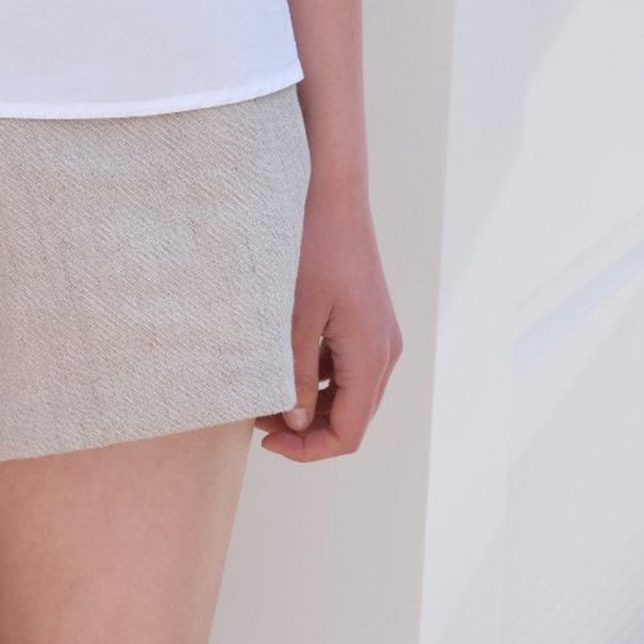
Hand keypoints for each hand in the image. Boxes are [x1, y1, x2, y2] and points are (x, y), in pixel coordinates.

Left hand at [254, 179, 402, 460]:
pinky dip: (319, 378)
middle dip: (307, 429)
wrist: (333, 193)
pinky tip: (282, 364)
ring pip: (350, 394)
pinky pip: (348, 367)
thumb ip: (298, 375)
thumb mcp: (296, 318)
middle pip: (352, 417)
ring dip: (312, 404)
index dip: (308, 449)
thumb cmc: (313, 248)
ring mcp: (379, 336)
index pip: (349, 432)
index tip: (267, 441)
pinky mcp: (368, 321)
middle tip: (259, 419)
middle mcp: (384, 352)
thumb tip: (298, 423)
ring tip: (265, 393)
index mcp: (371, 356)